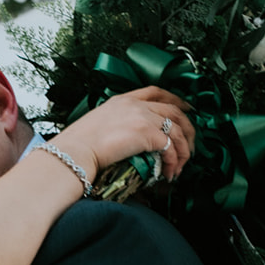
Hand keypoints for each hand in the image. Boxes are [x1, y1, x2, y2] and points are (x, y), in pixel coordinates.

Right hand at [54, 88, 193, 185]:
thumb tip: (127, 140)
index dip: (175, 99)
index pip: (155, 92)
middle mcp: (136, 105)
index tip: (185, 108)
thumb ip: (116, 123)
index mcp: (123, 100)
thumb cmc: (79, 144)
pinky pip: (170, 147)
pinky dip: (173, 161)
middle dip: (187, 129)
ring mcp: (143, 117)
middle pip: (174, 111)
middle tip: (190, 146)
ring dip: (182, 151)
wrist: (75, 151)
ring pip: (177, 130)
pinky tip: (169, 172)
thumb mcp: (98, 123)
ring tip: (179, 167)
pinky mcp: (147, 134)